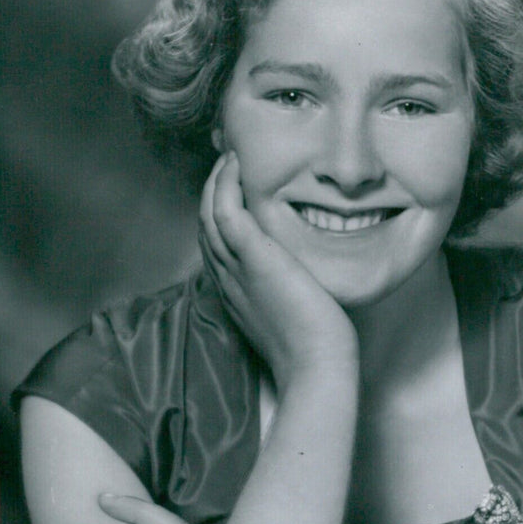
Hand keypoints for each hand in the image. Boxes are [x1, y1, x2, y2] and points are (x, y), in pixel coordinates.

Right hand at [199, 153, 358, 389]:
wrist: (316, 366)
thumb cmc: (316, 347)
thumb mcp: (296, 312)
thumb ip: (290, 289)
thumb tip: (305, 274)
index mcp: (236, 292)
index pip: (216, 244)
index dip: (220, 213)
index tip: (234, 191)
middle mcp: (228, 279)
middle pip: (206, 225)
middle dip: (213, 191)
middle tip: (228, 163)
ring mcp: (237, 269)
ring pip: (209, 215)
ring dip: (217, 181)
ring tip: (231, 157)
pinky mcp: (254, 259)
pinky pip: (226, 213)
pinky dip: (226, 186)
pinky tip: (237, 166)